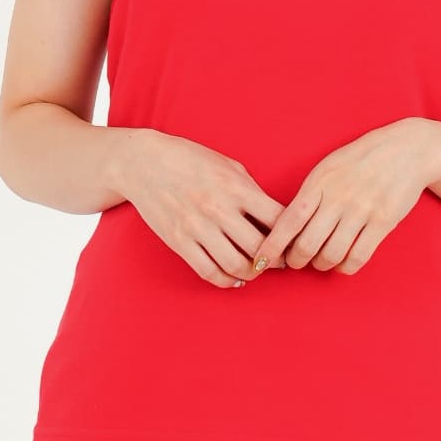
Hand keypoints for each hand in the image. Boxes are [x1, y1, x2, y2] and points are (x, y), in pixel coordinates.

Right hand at [121, 130, 289, 288]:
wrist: (145, 162)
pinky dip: (226, 280)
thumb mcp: (229, 166)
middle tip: (281, 261)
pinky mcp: (179, 241)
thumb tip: (276, 217)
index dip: (292, 233)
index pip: (277, 219)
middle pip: (259, 247)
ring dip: (252, 273)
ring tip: (258, 270)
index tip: (296, 239)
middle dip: (276, 259)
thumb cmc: (192, 160)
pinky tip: (234, 277)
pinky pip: (208, 271)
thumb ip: (252, 191)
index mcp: (236, 187)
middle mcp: (218, 209)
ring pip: (235, 265)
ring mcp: (197, 227)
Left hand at [250, 118, 440, 276]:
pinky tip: (343, 262)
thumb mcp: (329, 167)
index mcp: (320, 181)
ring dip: (321, 265)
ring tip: (321, 261)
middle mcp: (339, 197)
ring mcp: (362, 211)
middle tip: (296, 261)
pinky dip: (345, 267)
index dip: (272, 245)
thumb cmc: (362, 158)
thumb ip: (309, 193)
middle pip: (307, 244)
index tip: (260, 261)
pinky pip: (358, 257)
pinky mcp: (383, 222)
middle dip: (296, 260)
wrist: (407, 149)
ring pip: (331, 255)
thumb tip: (287, 225)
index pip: (289, 219)